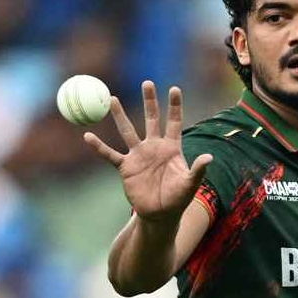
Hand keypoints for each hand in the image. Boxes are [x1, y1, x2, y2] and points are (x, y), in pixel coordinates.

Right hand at [83, 81, 211, 223]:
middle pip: (151, 119)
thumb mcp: (190, 184)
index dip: (175, 106)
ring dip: (120, 115)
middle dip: (149, 101)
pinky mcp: (125, 168)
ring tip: (113, 98)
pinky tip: (88, 136)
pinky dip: (99, 147)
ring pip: (127, 131)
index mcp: (172, 148)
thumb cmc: (178, 199)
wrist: (160, 215)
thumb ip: (198, 170)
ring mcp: (139, 156)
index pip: (174, 122)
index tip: (174, 88)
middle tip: (147, 82)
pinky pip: (110, 154)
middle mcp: (154, 147)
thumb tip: (209, 157)